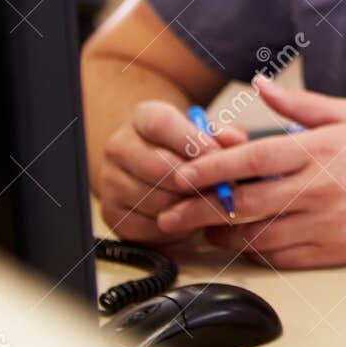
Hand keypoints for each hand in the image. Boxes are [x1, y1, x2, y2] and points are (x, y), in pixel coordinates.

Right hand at [95, 100, 246, 243]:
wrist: (160, 174)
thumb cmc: (191, 152)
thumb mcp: (209, 136)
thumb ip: (226, 135)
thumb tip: (235, 140)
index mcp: (142, 117)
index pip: (160, 124)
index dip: (192, 142)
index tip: (217, 157)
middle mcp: (119, 146)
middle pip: (158, 166)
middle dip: (195, 181)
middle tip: (220, 189)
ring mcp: (110, 181)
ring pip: (155, 199)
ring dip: (188, 207)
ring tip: (208, 204)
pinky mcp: (111, 213)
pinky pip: (147, 227)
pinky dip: (174, 228)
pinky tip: (189, 219)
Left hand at [153, 75, 345, 267]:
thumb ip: (300, 104)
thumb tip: (262, 86)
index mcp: (318, 151)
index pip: (253, 160)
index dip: (212, 168)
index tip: (183, 174)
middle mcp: (318, 189)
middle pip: (245, 204)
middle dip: (200, 209)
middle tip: (170, 213)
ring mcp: (325, 225)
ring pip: (258, 236)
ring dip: (223, 234)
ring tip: (203, 228)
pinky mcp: (332, 253)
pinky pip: (281, 258)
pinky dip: (254, 252)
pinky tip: (241, 243)